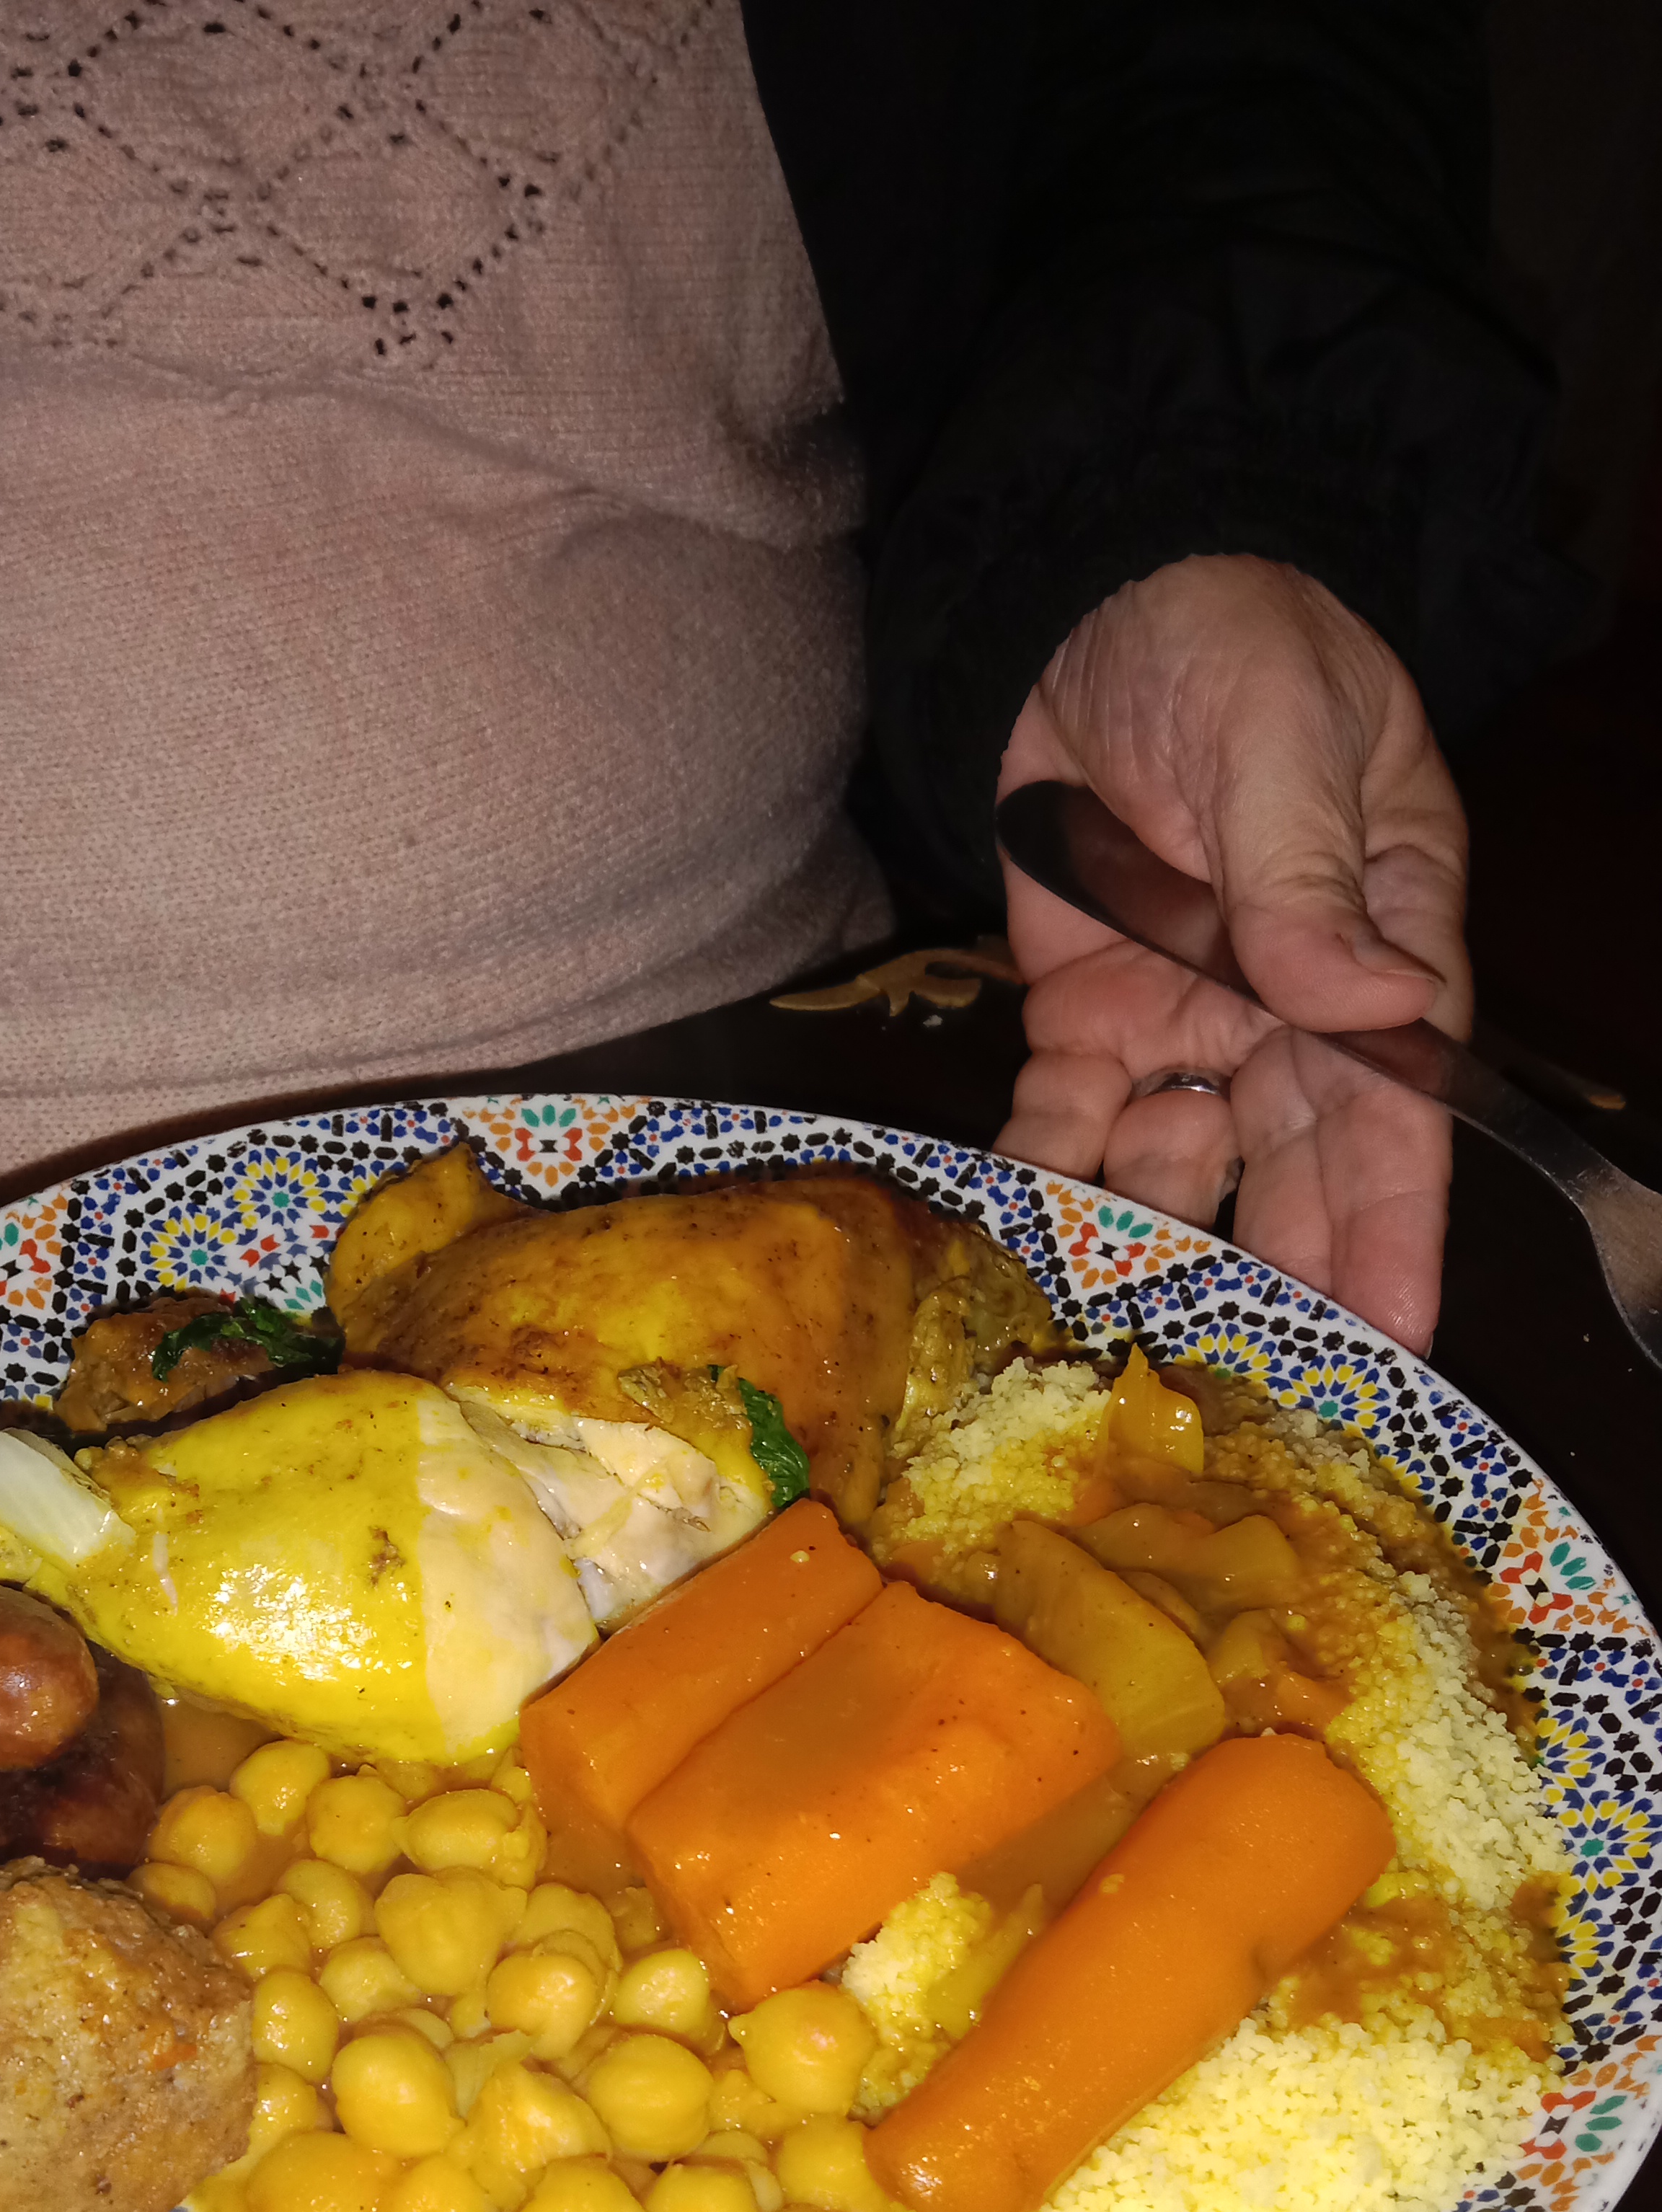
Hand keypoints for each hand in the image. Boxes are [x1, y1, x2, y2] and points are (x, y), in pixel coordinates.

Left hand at [992, 554, 1470, 1350]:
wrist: (1096, 601)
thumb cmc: (1233, 644)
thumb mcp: (1287, 742)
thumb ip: (1312, 878)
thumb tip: (1377, 992)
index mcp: (1379, 946)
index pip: (1398, 1108)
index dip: (1398, 1225)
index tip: (1395, 1336)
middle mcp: (1288, 1011)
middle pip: (1299, 1170)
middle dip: (1290, 1281)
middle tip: (1271, 1403)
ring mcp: (1184, 1023)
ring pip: (1183, 1165)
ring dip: (1161, 1250)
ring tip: (1134, 1351)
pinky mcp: (1082, 1019)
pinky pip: (1067, 1121)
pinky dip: (1045, 1179)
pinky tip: (1020, 1248)